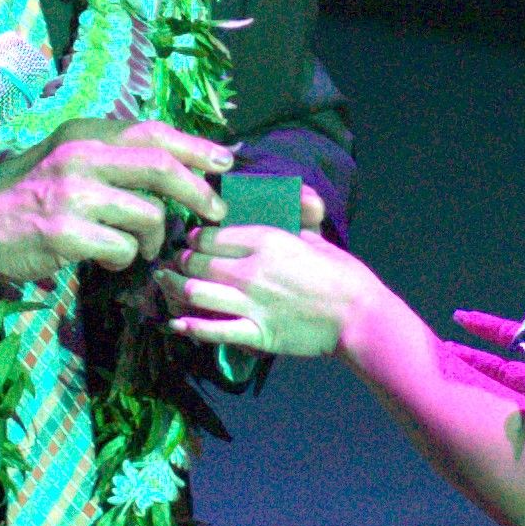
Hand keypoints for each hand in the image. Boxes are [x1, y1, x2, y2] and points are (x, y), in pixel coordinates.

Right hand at [0, 119, 233, 283]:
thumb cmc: (28, 192)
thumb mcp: (67, 157)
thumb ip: (112, 155)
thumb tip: (174, 163)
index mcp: (84, 133)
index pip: (152, 131)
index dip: (195, 146)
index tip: (224, 161)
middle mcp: (80, 156)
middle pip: (160, 167)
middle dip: (198, 191)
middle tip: (214, 211)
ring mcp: (73, 195)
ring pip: (148, 215)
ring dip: (155, 237)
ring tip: (141, 246)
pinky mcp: (66, 233)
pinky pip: (123, 249)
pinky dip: (125, 259)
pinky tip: (108, 259)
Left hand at [165, 209, 369, 358]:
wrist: (357, 315)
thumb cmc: (341, 273)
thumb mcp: (318, 236)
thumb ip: (300, 214)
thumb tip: (300, 192)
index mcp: (264, 239)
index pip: (210, 234)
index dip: (194, 238)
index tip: (191, 242)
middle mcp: (250, 269)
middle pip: (196, 261)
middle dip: (180, 262)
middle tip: (175, 264)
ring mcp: (250, 302)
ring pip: (196, 292)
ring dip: (176, 289)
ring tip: (167, 286)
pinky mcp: (256, 333)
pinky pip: (213, 329)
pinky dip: (191, 326)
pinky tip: (176, 322)